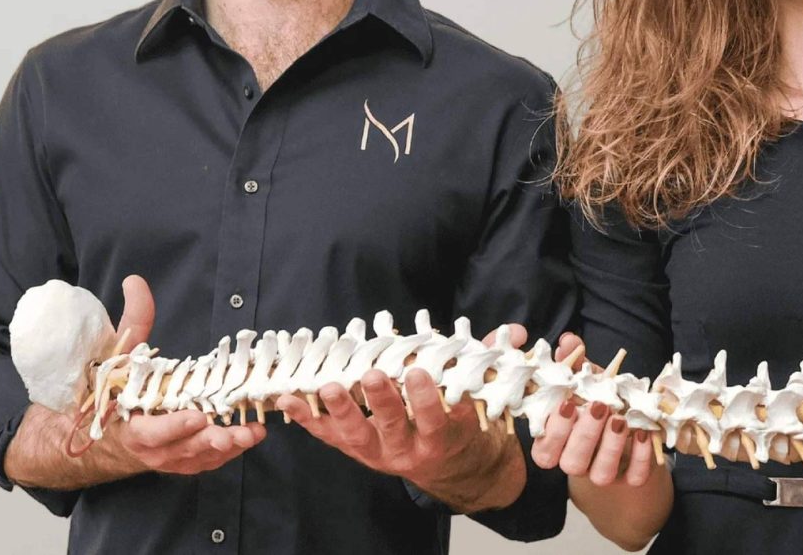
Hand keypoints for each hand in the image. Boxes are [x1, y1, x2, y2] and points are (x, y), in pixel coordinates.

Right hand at [103, 276, 267, 473]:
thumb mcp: (121, 353)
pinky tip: (251, 436)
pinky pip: (206, 461)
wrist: (108, 425)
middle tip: (237, 432)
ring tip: (252, 434)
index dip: (173, 428)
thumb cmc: (117, 386)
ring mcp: (168, 457)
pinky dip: (228, 452)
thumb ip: (133, 321)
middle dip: (210, 441)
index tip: (197, 418)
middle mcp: (149, 447)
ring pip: (198, 458)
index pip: (150, 432)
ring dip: (226, 448)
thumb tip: (135, 281)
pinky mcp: (183, 459)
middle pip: (182, 450)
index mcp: (130, 423)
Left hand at [277, 324, 526, 511]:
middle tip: (374, 375)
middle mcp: (413, 450)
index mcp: (446, 435)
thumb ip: (493, 361)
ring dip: (342, 410)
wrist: (458, 470)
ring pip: (359, 436)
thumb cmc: (467, 424)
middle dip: (385, 401)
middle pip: (396, 427)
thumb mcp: (485, 397)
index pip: (438, 417)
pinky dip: (308, 419)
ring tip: (328, 387)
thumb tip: (513, 332)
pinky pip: (330, 437)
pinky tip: (288, 400)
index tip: (420, 373)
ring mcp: (381, 453)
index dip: (428, 397)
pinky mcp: (358, 451)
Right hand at [530, 335, 656, 486]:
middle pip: (571, 463)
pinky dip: (640, 456)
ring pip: (601, 474)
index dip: (554, 432)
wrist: (627, 428)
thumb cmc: (596, 401)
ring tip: (621, 419)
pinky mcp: (629, 478)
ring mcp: (602, 473)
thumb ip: (574, 365)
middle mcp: (577, 462)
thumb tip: (568, 342)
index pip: (544, 451)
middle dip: (585, 435)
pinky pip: (634, 477)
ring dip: (611, 447)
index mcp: (558, 444)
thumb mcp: (586, 382)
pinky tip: (643, 433)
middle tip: (599, 407)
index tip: (567, 405)